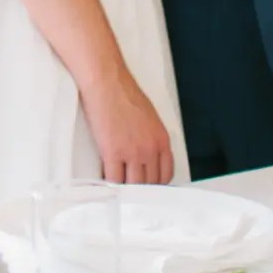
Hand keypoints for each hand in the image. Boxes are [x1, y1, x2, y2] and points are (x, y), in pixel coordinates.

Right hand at [84, 71, 174, 185]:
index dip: (156, 184)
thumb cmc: (124, 93)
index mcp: (162, 140)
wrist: (107, 82)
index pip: (165, 174)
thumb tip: (145, 155)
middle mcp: (150, 149)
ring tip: (119, 189)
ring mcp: (132, 153)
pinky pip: (114, 180)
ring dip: (126, 189)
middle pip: (150, 183)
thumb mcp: (149, 118)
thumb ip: (151, 139)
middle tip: (132, 190)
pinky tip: (107, 183)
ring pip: (133, 185)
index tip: (148, 186)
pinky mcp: (113, 153)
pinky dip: (111, 185)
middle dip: (141, 188)